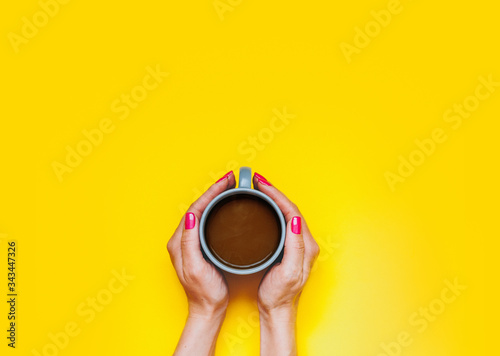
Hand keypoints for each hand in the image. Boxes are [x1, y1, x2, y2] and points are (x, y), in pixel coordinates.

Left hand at [167, 170, 235, 355]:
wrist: (208, 309)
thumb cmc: (204, 292)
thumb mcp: (195, 268)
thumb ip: (190, 242)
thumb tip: (190, 216)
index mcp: (180, 241)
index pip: (195, 208)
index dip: (211, 193)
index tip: (226, 182)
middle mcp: (182, 239)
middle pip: (199, 207)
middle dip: (214, 191)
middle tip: (231, 180)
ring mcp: (191, 242)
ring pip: (203, 212)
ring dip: (216, 198)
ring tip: (230, 188)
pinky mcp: (199, 246)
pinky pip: (207, 220)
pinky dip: (217, 209)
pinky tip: (227, 207)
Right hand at [253, 173, 319, 355]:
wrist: (278, 310)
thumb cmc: (280, 295)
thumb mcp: (288, 272)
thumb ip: (294, 247)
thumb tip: (296, 220)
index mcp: (305, 245)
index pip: (292, 211)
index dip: (276, 195)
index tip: (262, 184)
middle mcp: (304, 242)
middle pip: (289, 208)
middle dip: (274, 192)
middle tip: (257, 181)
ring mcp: (297, 244)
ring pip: (285, 213)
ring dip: (273, 199)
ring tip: (259, 189)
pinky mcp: (289, 247)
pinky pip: (281, 221)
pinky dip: (272, 210)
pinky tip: (262, 207)